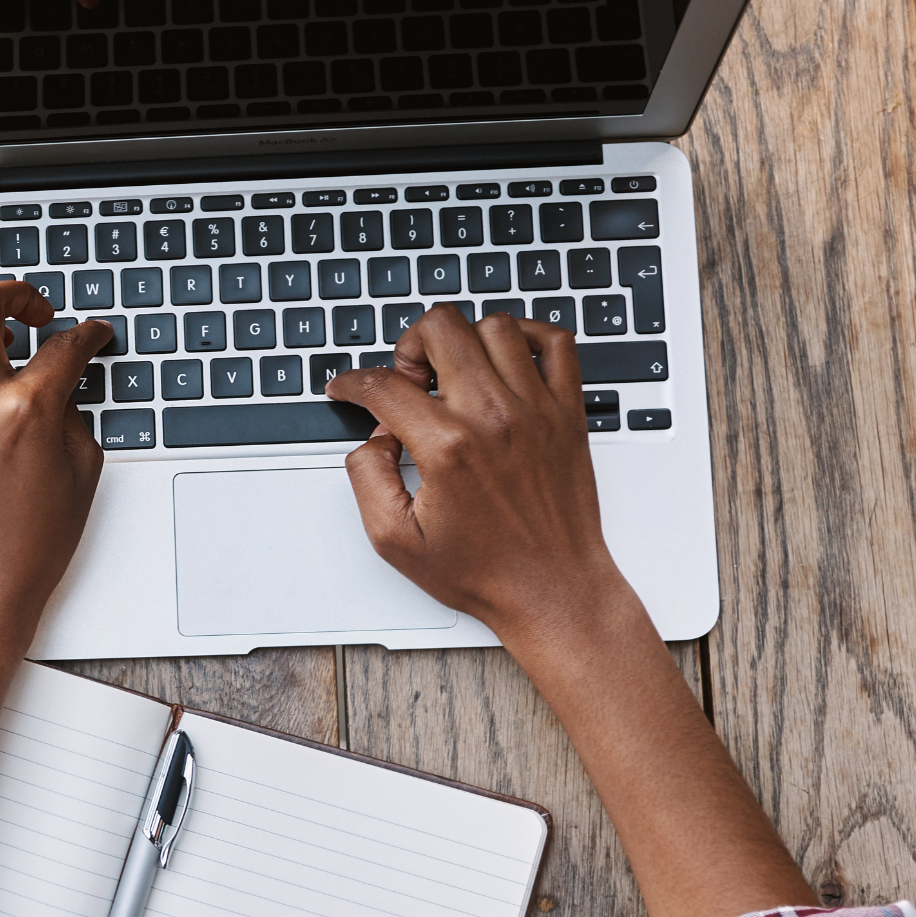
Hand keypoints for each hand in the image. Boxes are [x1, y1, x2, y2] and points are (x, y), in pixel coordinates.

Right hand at [325, 305, 623, 643]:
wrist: (552, 590)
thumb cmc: (485, 571)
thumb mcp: (394, 540)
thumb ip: (367, 477)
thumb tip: (372, 439)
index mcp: (448, 449)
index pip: (384, 384)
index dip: (352, 383)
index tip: (347, 389)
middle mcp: (494, 419)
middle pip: (441, 328)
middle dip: (410, 347)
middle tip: (410, 382)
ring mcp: (537, 410)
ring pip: (495, 325)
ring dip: (463, 340)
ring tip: (454, 374)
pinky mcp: (568, 413)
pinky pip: (557, 343)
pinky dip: (529, 336)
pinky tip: (506, 360)